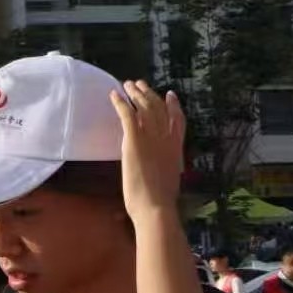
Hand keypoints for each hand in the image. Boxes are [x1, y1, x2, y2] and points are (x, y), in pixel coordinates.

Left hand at [110, 80, 185, 219]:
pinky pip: (127, 114)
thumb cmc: (161, 202)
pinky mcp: (135, 140)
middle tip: (140, 85)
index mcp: (176, 148)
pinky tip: (114, 95)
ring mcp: (151, 138)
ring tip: (128, 85)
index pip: (178, 120)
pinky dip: (120, 102)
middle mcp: (166, 138)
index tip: (170, 95)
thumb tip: (160, 165)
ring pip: (145, 106)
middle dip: (150, 94)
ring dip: (136, 93)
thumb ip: (166, 165)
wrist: (156, 207)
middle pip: (159, 108)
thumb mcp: (170, 178)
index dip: (174, 106)